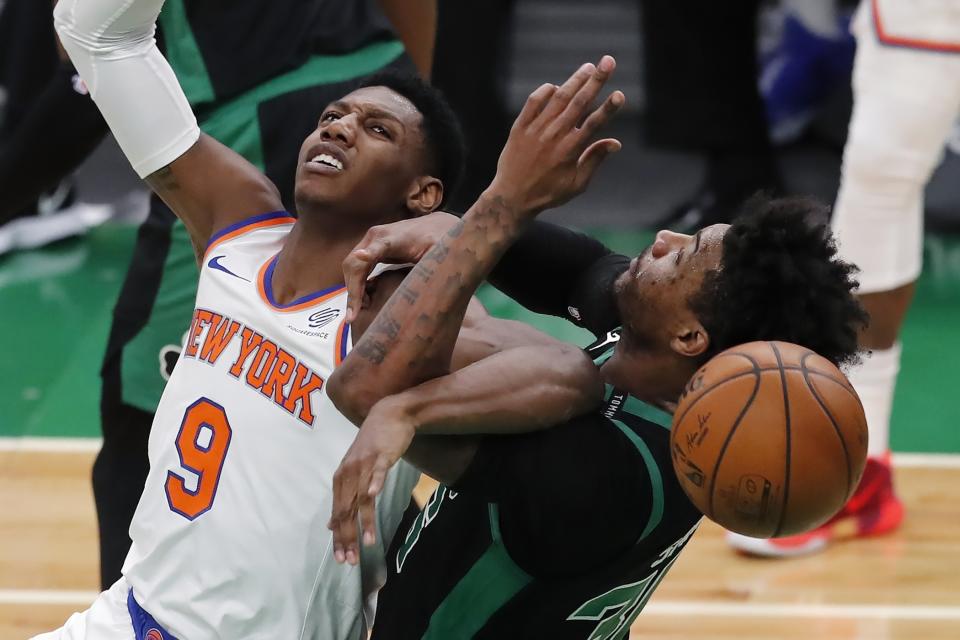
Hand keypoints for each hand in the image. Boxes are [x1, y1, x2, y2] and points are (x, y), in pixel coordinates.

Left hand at [328, 397, 417, 564]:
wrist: (389, 415)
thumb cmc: (373, 445)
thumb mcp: (353, 471)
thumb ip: (343, 497)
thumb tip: (329, 524)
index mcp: (341, 480)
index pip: (338, 515)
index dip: (339, 538)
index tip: (342, 559)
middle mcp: (348, 474)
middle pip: (347, 510)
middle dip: (347, 537)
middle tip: (350, 560)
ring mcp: (364, 465)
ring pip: (362, 498)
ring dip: (364, 521)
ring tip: (367, 542)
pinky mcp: (381, 456)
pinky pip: (377, 472)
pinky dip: (375, 484)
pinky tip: (374, 495)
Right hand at [342, 211, 460, 322]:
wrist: (432, 227)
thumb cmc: (436, 242)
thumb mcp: (436, 253)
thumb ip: (430, 260)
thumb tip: (429, 274)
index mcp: (392, 238)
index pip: (377, 247)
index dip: (368, 254)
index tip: (361, 258)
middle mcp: (375, 236)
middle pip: (354, 264)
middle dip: (352, 291)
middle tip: (353, 317)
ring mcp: (370, 241)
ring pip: (351, 267)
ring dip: (352, 289)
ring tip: (358, 311)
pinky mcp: (370, 248)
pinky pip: (356, 267)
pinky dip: (356, 284)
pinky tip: (364, 300)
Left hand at [488, 55, 624, 215]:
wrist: (511, 197)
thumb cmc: (548, 193)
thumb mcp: (576, 184)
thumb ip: (594, 160)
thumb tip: (616, 142)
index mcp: (570, 150)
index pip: (594, 123)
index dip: (608, 108)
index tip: (620, 94)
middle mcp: (554, 136)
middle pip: (579, 102)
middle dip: (596, 80)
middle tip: (608, 61)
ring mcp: (536, 129)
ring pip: (558, 98)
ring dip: (574, 80)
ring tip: (588, 67)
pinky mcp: (519, 127)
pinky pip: (533, 102)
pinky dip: (545, 92)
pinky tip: (556, 87)